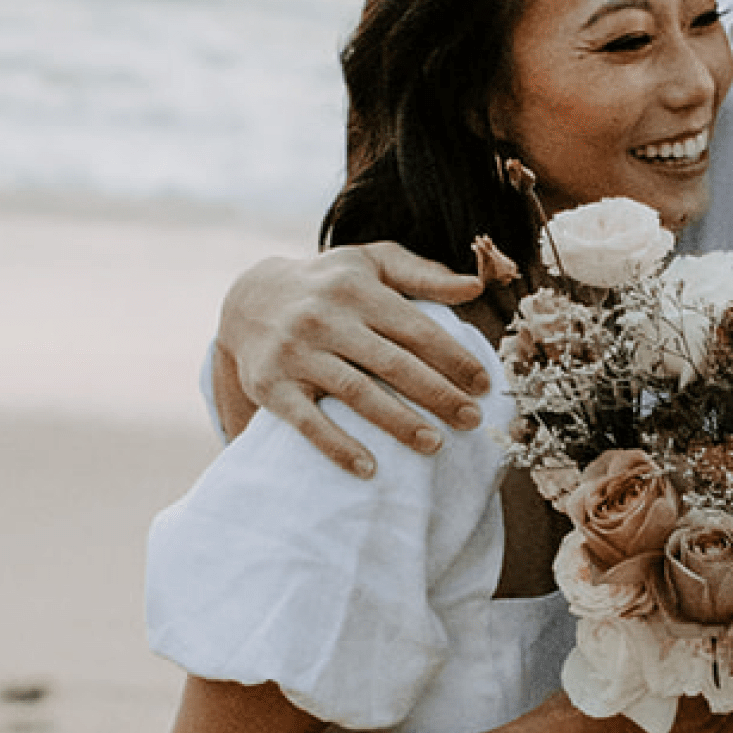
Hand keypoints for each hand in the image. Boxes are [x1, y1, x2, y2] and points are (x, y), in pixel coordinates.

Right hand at [217, 245, 487, 476]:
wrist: (248, 299)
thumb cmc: (328, 283)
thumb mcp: (372, 263)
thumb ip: (424, 275)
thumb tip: (476, 288)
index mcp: (357, 290)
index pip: (416, 329)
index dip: (453, 358)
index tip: (484, 385)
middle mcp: (326, 319)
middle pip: (392, 363)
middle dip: (437, 394)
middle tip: (471, 420)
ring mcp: (297, 353)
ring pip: (356, 393)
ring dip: (398, 422)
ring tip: (435, 444)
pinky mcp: (271, 385)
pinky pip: (308, 422)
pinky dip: (337, 447)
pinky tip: (369, 468)